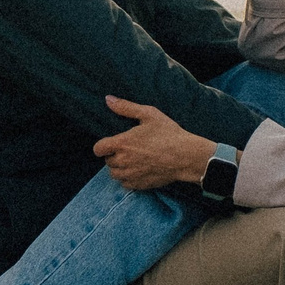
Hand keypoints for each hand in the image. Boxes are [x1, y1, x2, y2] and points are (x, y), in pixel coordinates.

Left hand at [93, 96, 216, 189]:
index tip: (111, 143)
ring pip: (114, 174)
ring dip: (119, 168)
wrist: (186, 156)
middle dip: (114, 155)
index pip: (98, 149)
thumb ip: (126, 107)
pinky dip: (128, 178)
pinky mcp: (139, 185)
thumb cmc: (169, 133)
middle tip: (128, 149)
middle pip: (107, 162)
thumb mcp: (149, 114)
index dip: (102, 146)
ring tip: (131, 160)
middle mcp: (123, 161)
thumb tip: (108, 99)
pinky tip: (138, 170)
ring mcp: (131, 175)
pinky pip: (125, 184)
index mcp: (122, 143)